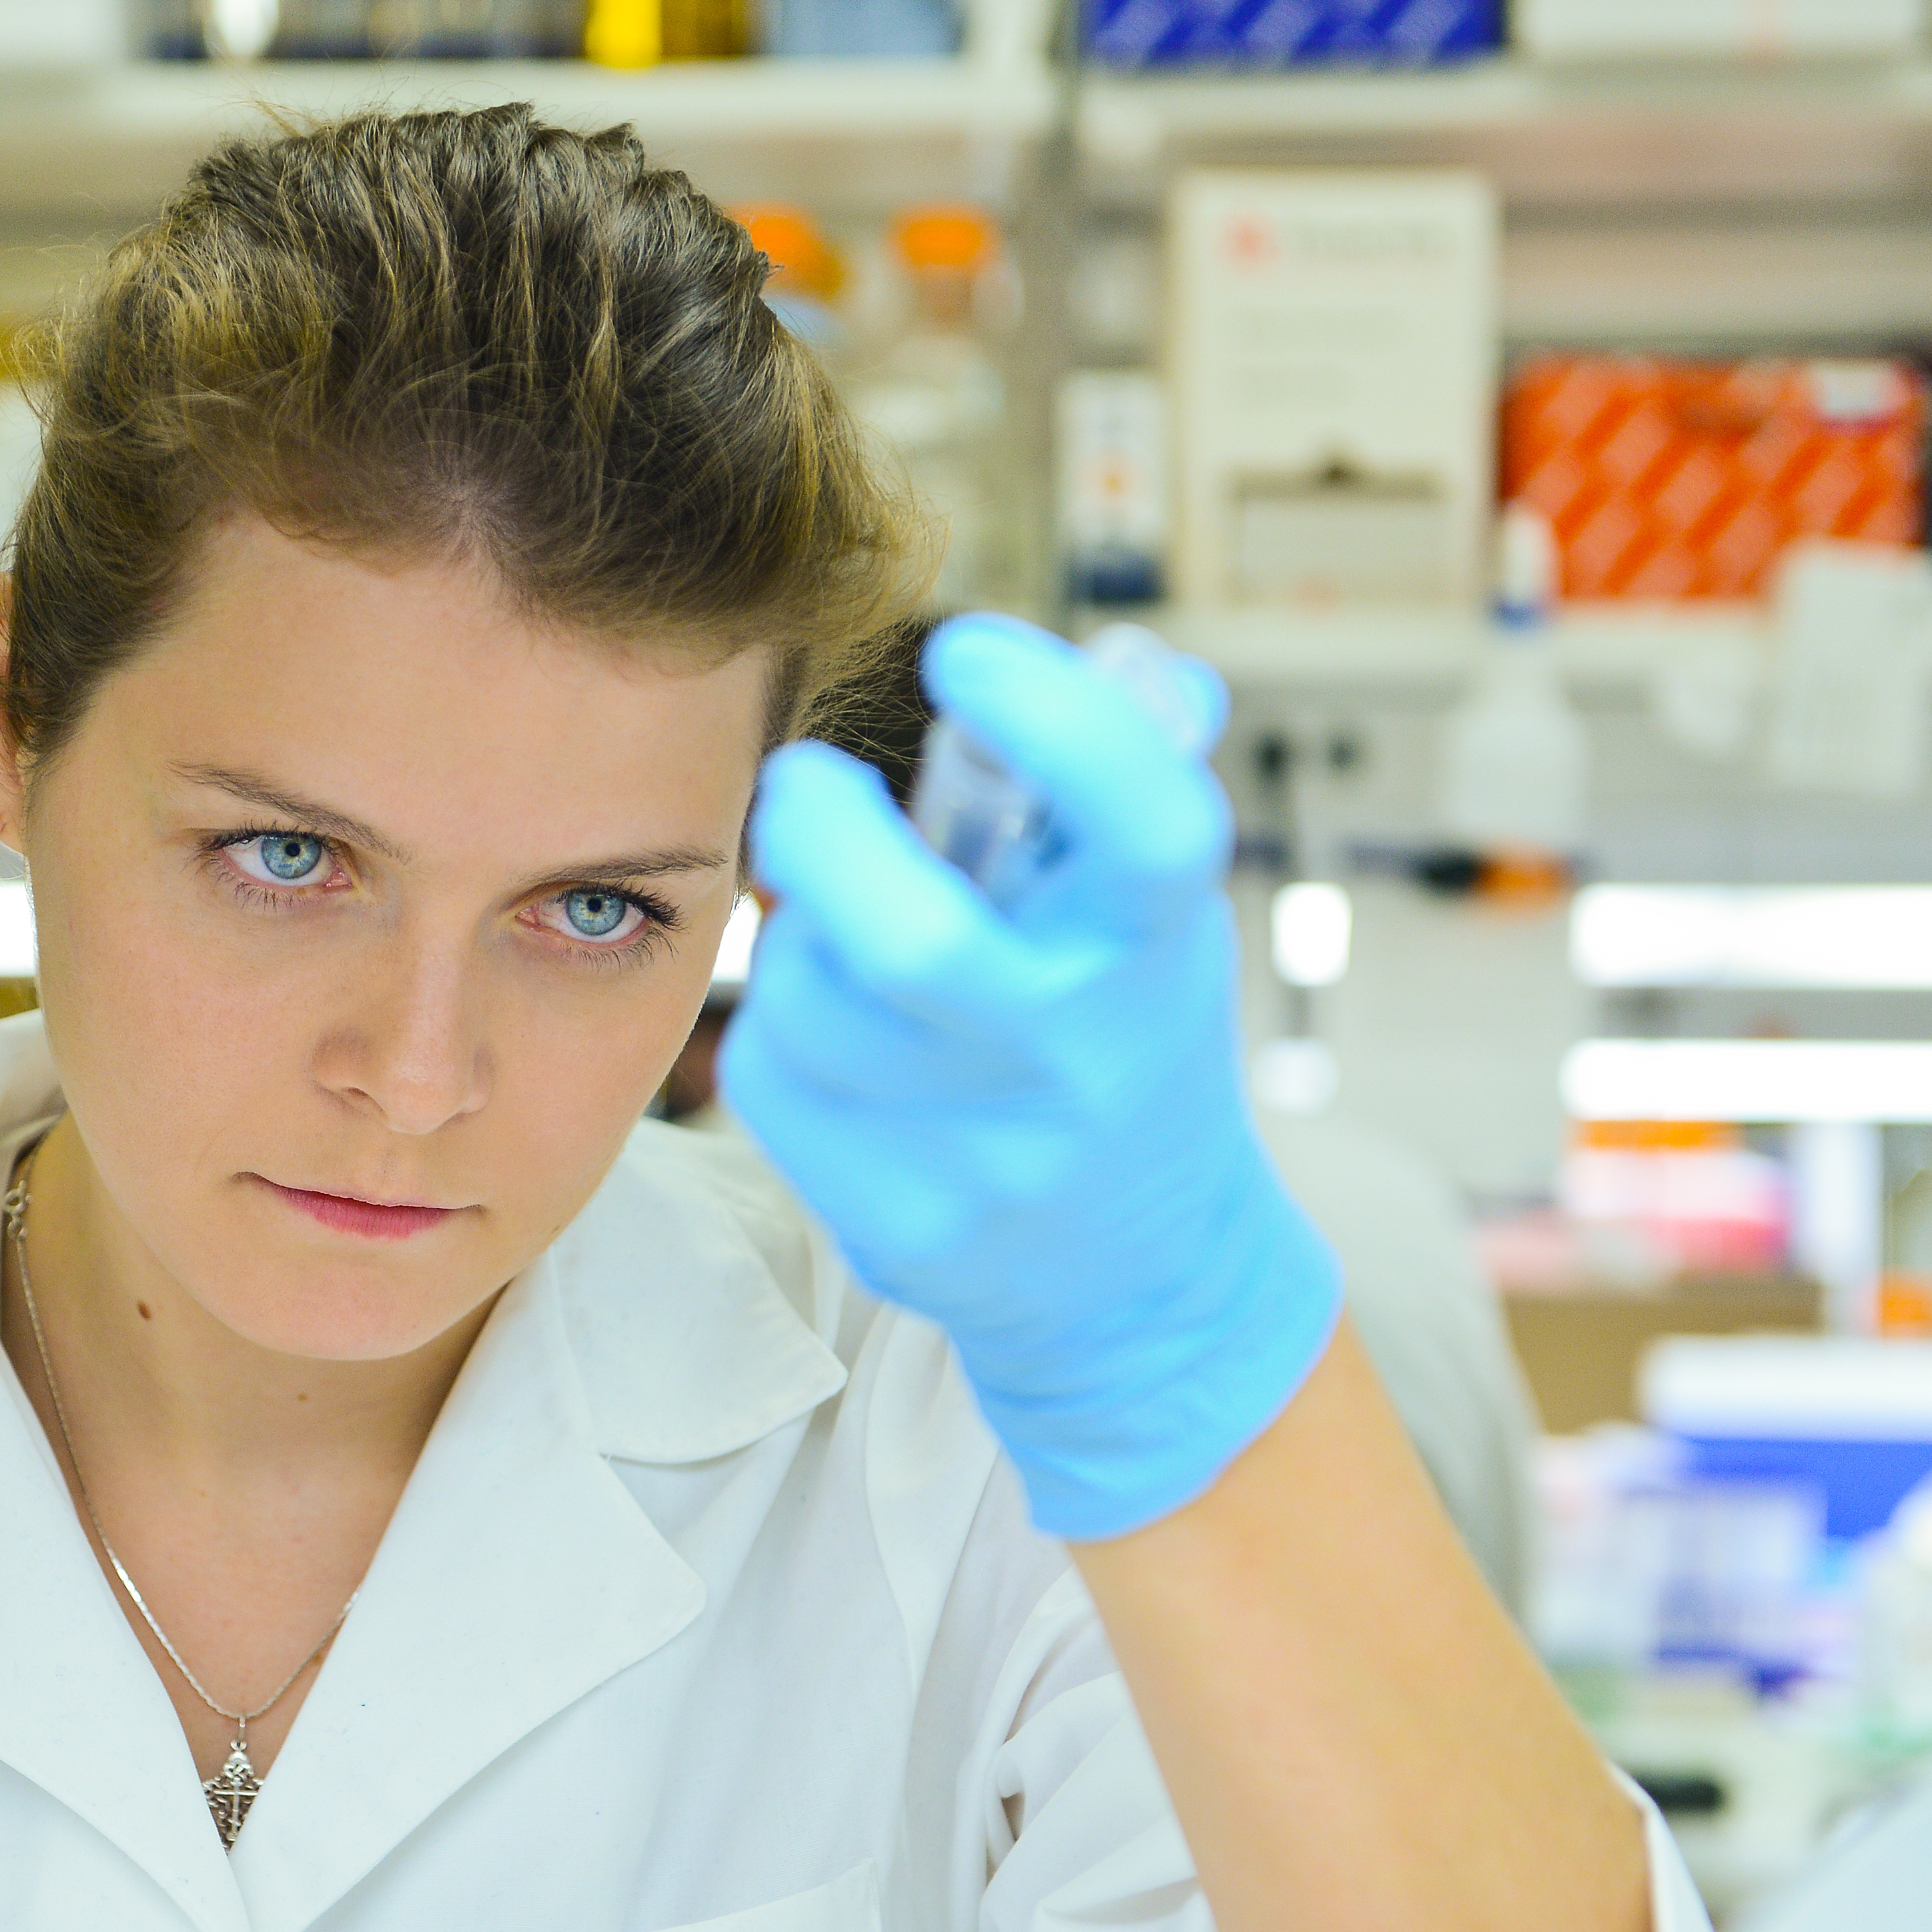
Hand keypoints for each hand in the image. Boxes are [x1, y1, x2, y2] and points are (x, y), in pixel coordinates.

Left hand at [721, 614, 1338, 1540]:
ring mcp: (988, 1156)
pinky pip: (772, 1079)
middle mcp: (1079, 1055)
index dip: (1054, 718)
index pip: (1140, 816)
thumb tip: (1131, 666)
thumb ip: (1128, 789)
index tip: (961, 655)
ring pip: (812, 1001)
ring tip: (836, 929)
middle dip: (821, 836)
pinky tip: (832, 1032)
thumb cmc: (1126, 1044)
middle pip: (912, 940)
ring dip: (798, 938)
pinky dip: (781, 1031)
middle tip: (803, 785)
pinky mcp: (901, 1227)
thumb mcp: (1157, 919)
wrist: (1140, 1277)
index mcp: (1158, 945)